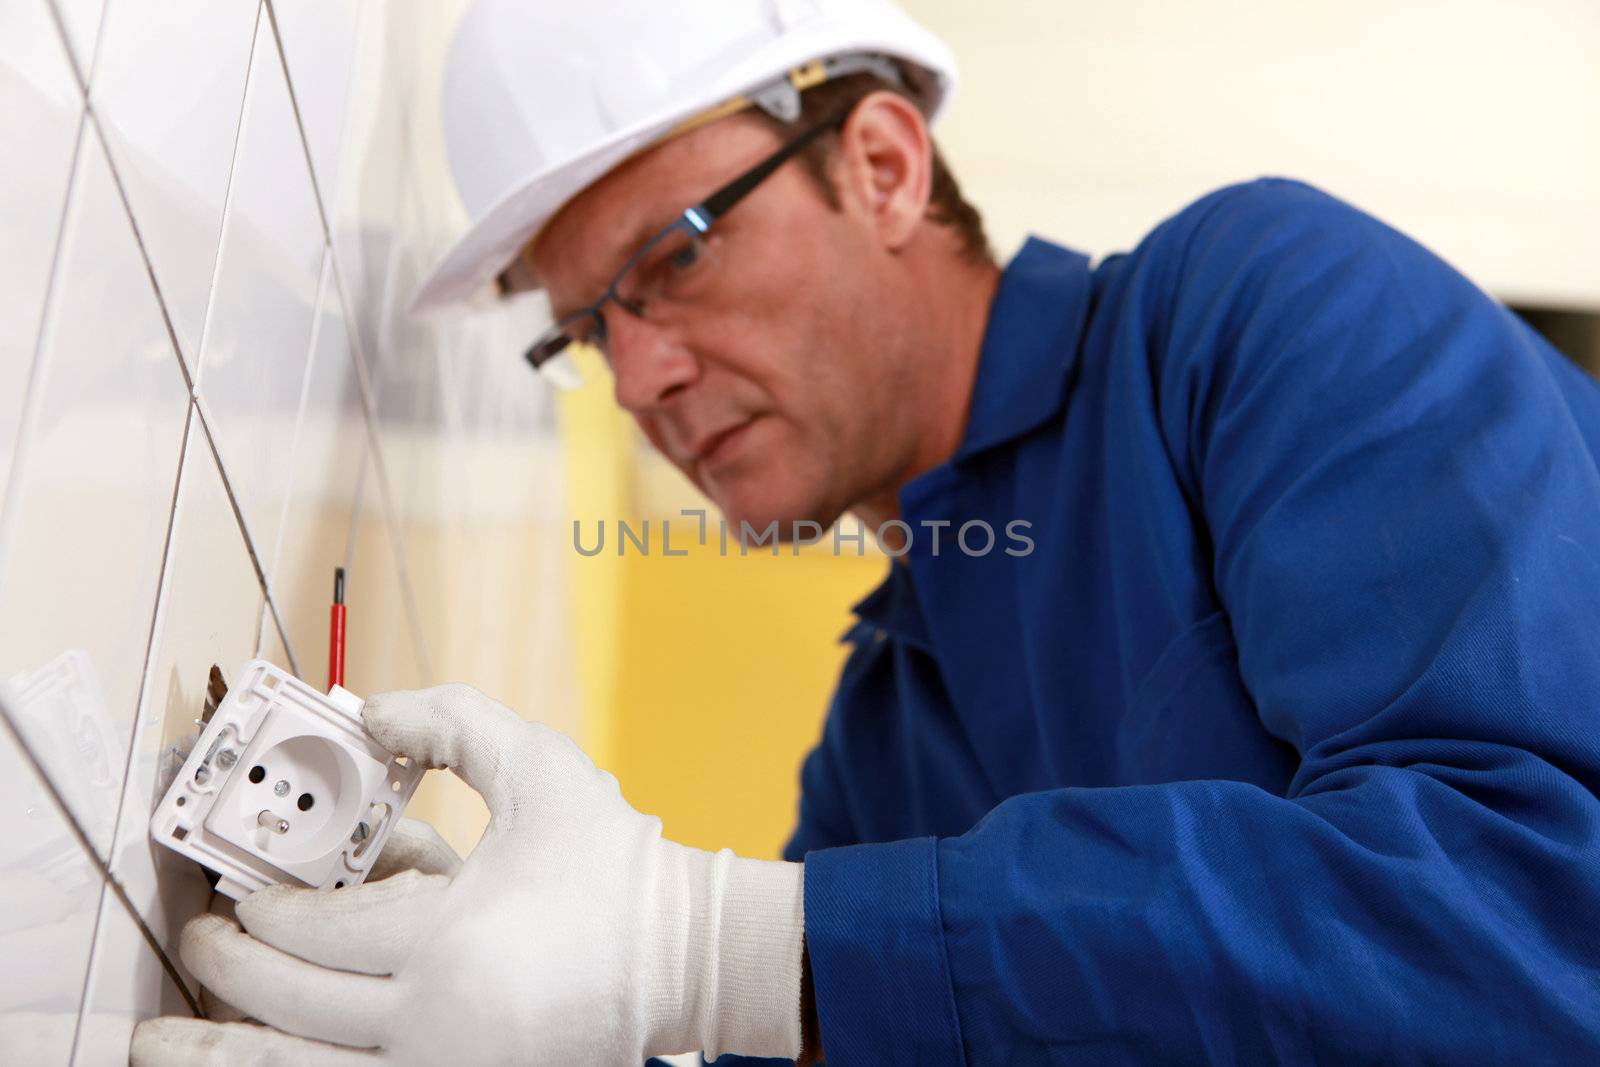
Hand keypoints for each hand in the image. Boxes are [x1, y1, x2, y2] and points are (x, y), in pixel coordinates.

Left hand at [131, 685, 804, 1064]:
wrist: (688, 956)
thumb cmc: (614, 865)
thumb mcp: (539, 767)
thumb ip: (450, 719)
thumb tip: (369, 711)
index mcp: (452, 940)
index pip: (320, 930)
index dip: (266, 910)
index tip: (238, 895)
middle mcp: (437, 1023)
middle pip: (293, 1006)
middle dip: (230, 971)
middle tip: (201, 943)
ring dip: (224, 1057)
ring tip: (165, 1043)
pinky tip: (252, 1059)